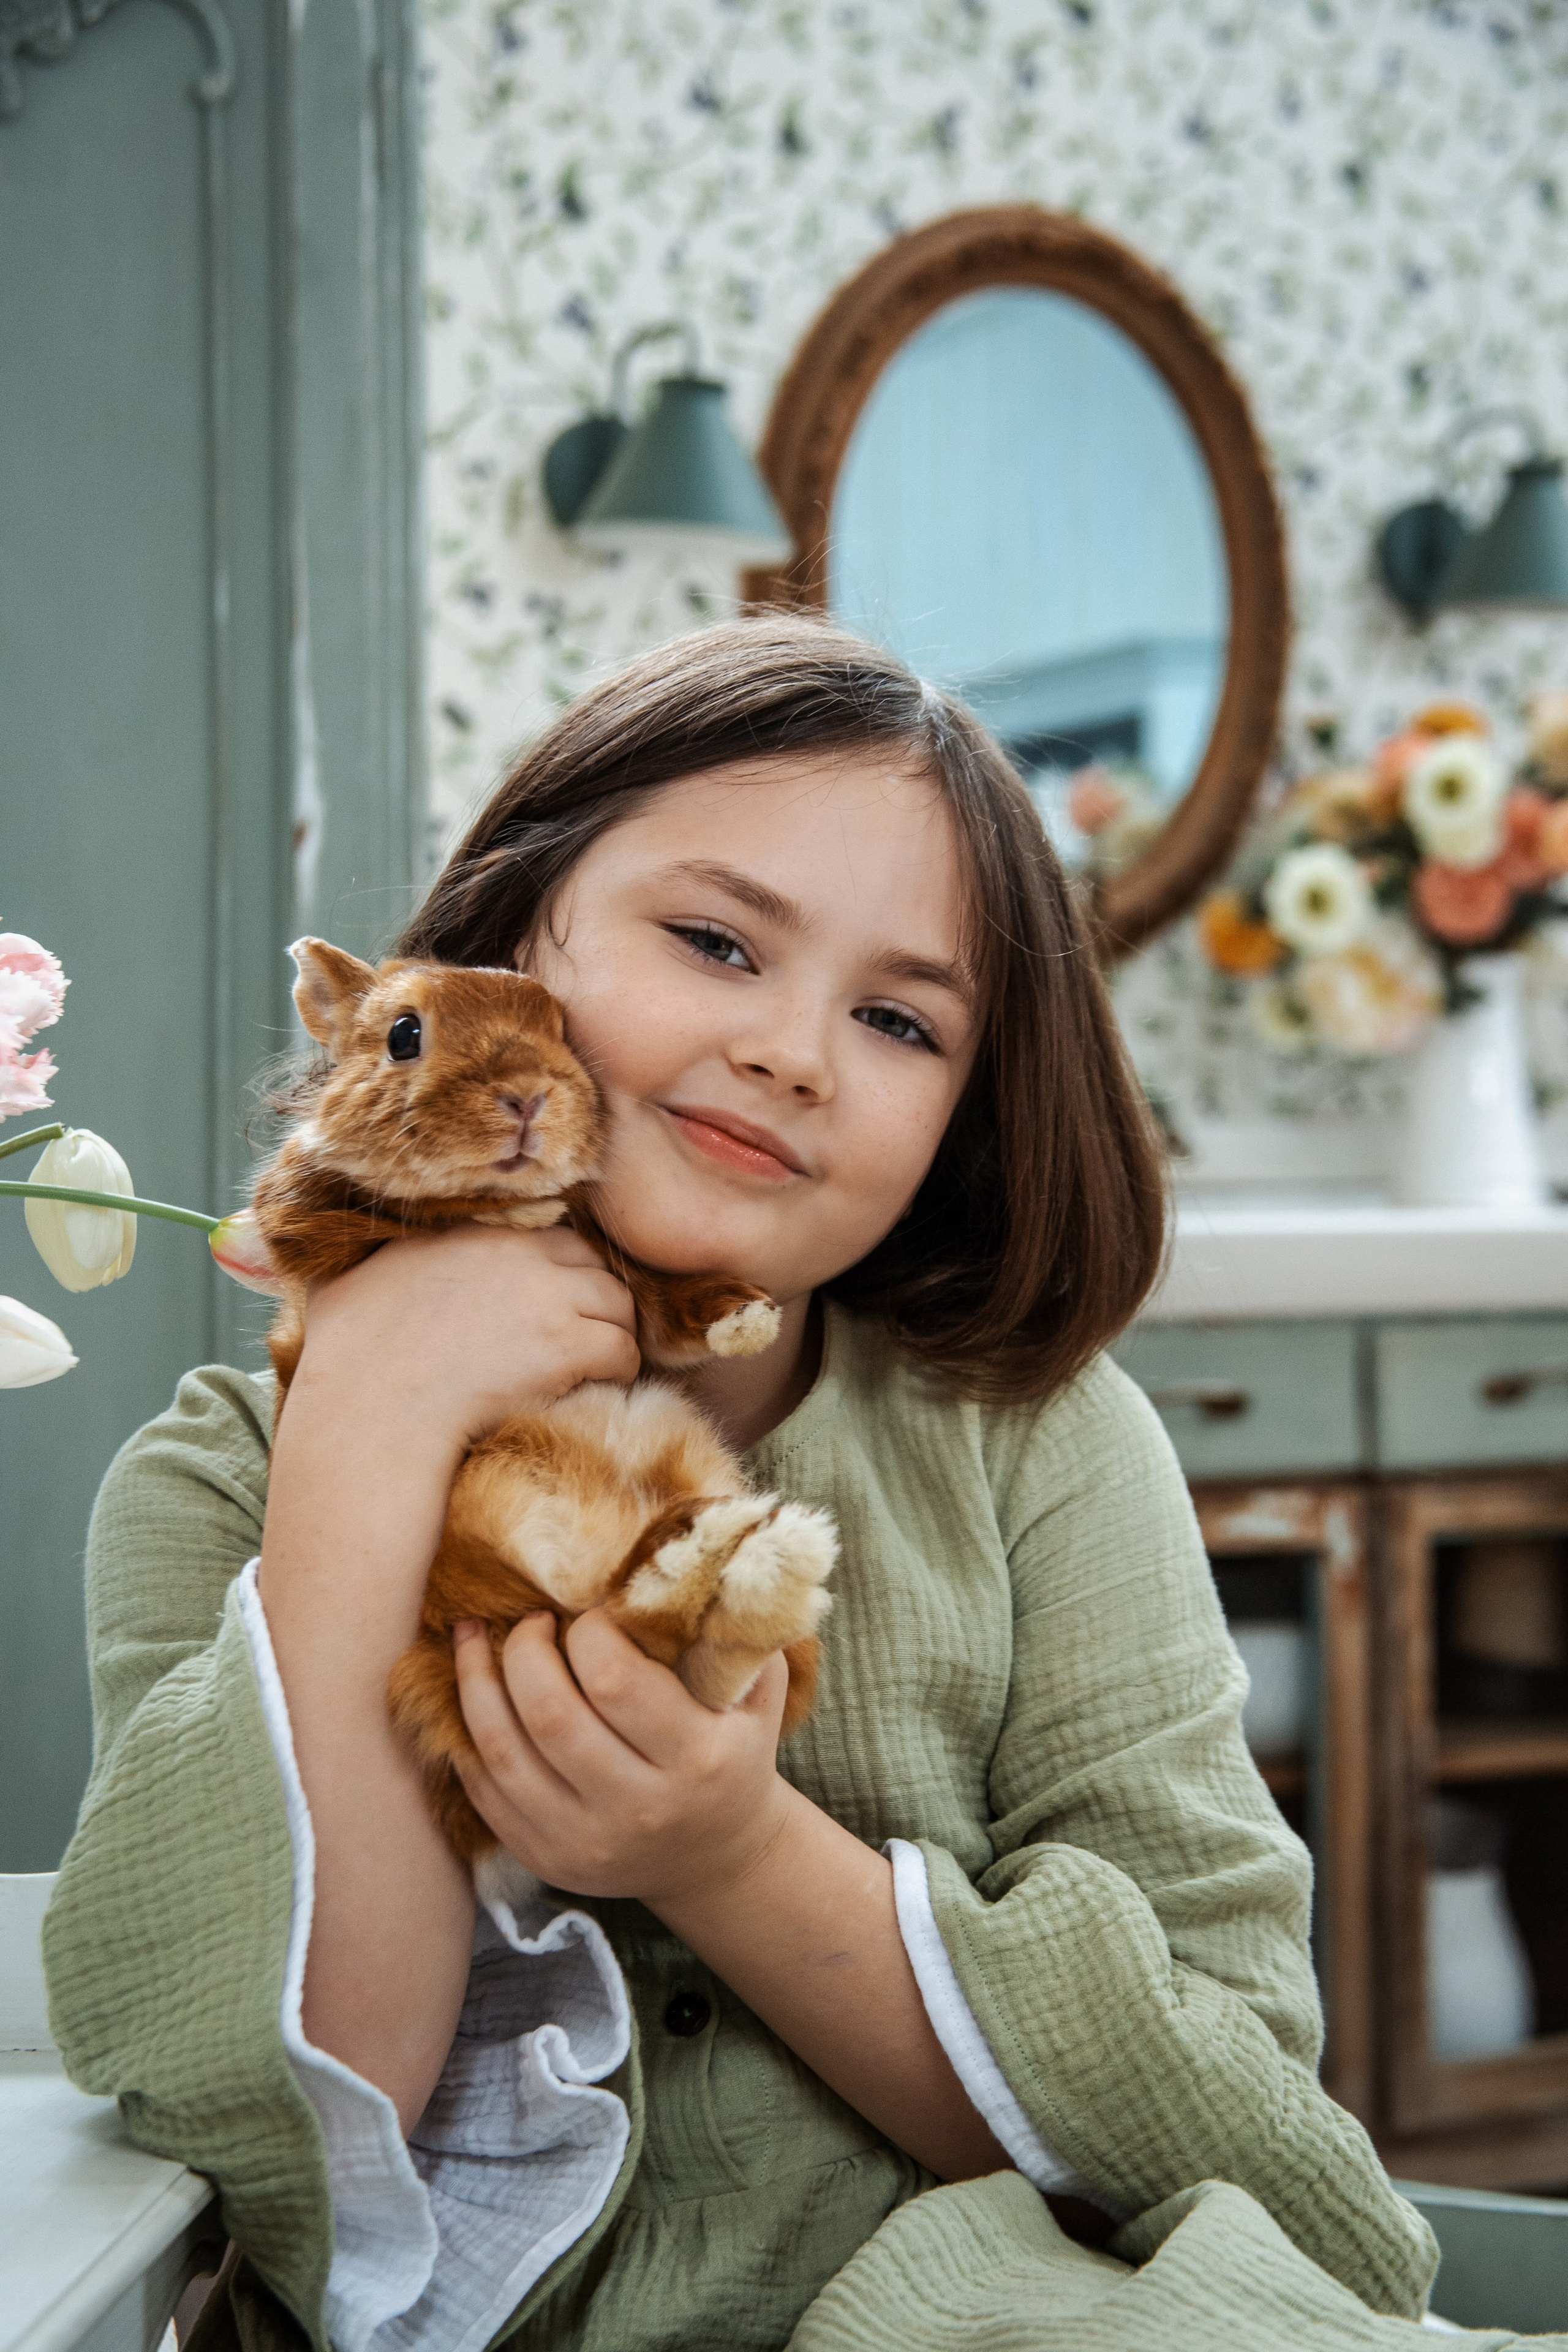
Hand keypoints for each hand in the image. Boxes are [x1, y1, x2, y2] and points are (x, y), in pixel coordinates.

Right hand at [289, 1223, 639, 1457]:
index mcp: (471, 1231)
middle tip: (582, 1328)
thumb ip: (345, 1246)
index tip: (548, 1295)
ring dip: (612, 1328)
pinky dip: (620, 1366)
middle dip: (590, 1293)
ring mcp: (548, 1298)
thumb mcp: (339, 1280)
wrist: (374, 1411)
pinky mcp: (568, 1345)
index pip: (545, 1230)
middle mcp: (517, 1254)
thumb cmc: (348, 1355)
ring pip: (617, 1301)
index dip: (553, 1264)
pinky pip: (623, 1347)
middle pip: (589, 1260)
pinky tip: (601, 1383)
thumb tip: (299, 1223)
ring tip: (597, 1358)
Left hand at [454, 1609, 792, 1908]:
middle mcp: (640, 1808)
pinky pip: (485, 1793)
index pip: (615, 1680)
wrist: (718, 1857)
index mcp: (697, 1759)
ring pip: (503, 1753)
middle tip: (532, 1622)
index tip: (590, 1614)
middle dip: (524, 1650)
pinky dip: (468, 1738)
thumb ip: (738, 1629)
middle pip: (551, 1714)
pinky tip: (473, 1696)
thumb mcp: (758, 1693)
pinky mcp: (546, 1860)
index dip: (588, 1631)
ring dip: (475, 1684)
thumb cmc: (735, 1754)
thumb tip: (706, 1555)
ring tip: (473, 1641)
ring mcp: (588, 1841)